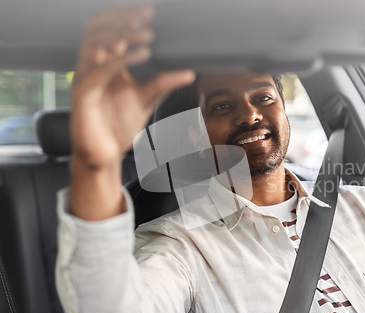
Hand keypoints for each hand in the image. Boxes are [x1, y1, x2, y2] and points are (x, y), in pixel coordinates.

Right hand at [71, 5, 194, 168]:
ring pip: (96, 43)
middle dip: (122, 17)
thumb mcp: (147, 99)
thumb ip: (164, 82)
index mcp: (105, 63)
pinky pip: (100, 70)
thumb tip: (189, 72)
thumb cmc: (118, 126)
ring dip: (124, 34)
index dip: (127, 15)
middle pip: (98, 27)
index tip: (151, 10)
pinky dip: (122, 59)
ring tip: (149, 34)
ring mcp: (85, 78)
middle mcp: (92, 65)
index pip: (111, 28)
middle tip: (148, 13)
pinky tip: (143, 54)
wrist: (105, 154)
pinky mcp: (83, 94)